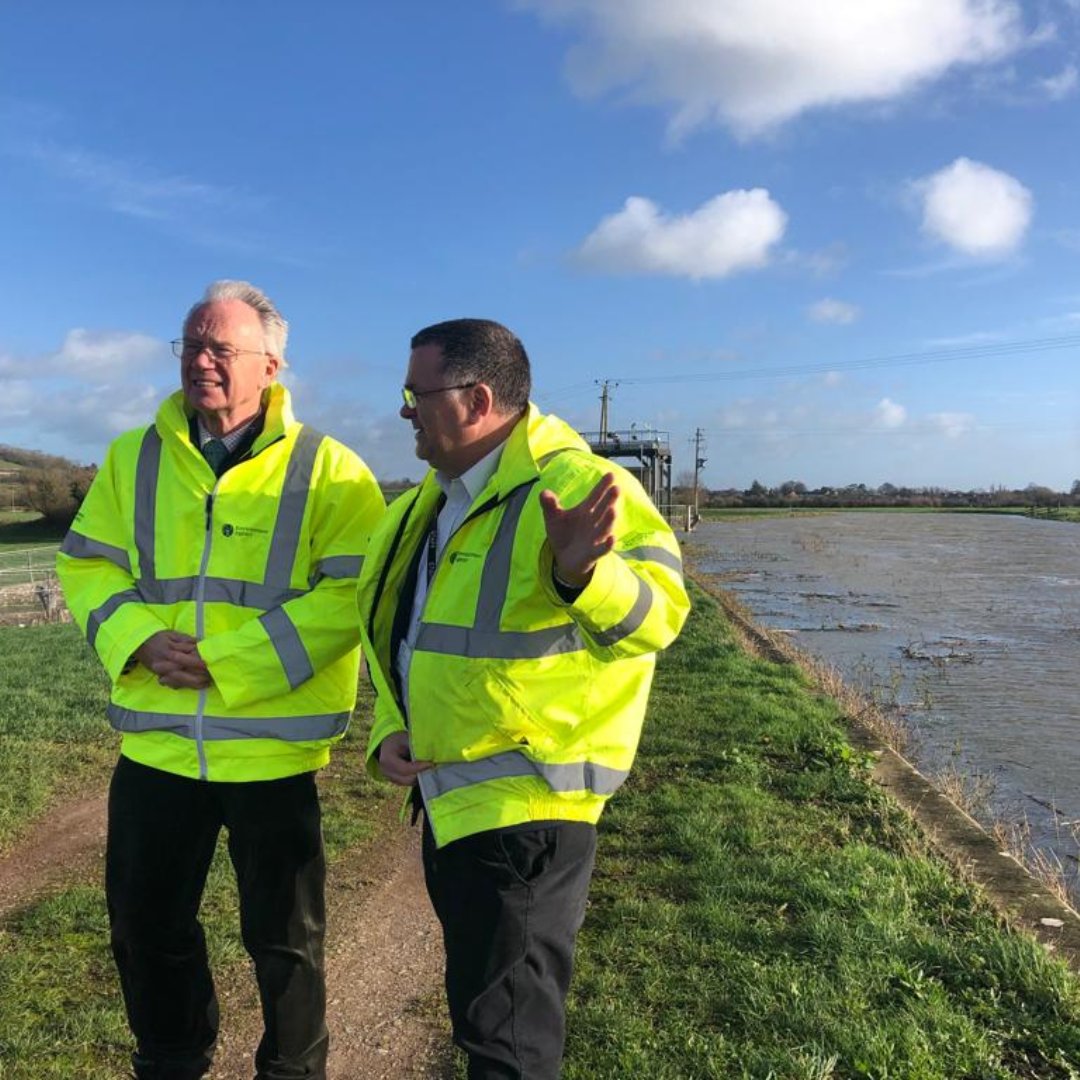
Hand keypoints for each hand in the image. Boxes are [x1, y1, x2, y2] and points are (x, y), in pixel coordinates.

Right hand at [134, 631, 211, 690]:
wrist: (138, 644)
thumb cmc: (157, 637)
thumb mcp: (171, 634)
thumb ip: (186, 640)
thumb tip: (201, 643)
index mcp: (169, 651)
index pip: (186, 659)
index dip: (199, 663)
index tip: (210, 664)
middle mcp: (165, 664)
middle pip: (184, 674)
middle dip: (199, 676)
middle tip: (212, 676)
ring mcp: (162, 673)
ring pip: (180, 681)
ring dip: (195, 683)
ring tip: (208, 682)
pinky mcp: (160, 677)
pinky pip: (174, 684)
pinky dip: (186, 686)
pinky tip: (198, 685)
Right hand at [376, 730, 431, 786]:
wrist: (386, 744)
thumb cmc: (397, 740)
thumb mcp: (405, 739)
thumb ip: (416, 747)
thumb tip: (431, 753)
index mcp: (388, 760)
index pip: (405, 769)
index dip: (419, 768)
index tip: (431, 764)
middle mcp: (386, 772)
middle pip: (407, 779)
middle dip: (421, 774)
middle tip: (433, 768)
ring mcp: (389, 778)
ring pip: (408, 782)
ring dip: (419, 777)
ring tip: (429, 769)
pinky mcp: (394, 780)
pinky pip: (407, 782)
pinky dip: (416, 778)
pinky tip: (423, 771)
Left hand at [539, 472, 618, 587]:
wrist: (564, 559)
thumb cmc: (563, 535)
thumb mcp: (553, 518)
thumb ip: (549, 505)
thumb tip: (544, 492)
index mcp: (585, 511)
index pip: (595, 496)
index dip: (602, 486)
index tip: (610, 474)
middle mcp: (593, 522)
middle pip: (603, 509)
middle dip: (609, 499)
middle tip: (616, 488)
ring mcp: (595, 538)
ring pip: (604, 527)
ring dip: (609, 520)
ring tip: (612, 510)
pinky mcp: (593, 553)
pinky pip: (602, 549)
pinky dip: (607, 545)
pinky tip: (612, 538)